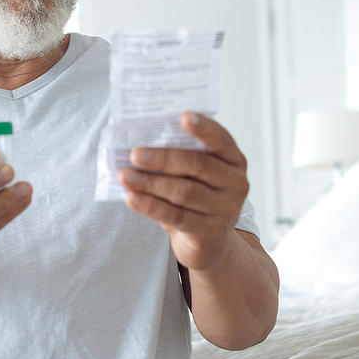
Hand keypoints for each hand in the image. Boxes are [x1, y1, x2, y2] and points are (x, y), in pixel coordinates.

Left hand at [118, 112, 248, 271]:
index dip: (203, 128)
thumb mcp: (197, 174)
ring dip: (150, 183)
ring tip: (124, 176)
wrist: (211, 242)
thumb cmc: (199, 196)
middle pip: (198, 165)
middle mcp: (235, 183)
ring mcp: (224, 210)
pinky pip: (175, 216)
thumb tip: (141, 140)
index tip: (183, 116)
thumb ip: (182, 156)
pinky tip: (131, 198)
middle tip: (135, 154)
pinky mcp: (208, 232)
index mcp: (233, 160)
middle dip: (163, 158)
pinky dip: (150, 206)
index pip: (221, 139)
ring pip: (183, 192)